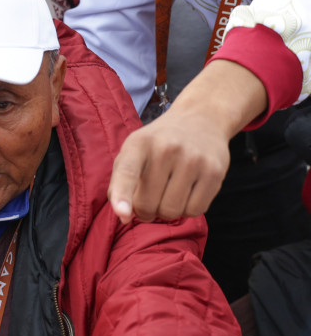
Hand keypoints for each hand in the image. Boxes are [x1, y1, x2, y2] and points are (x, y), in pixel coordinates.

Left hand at [107, 59, 266, 223]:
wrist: (201, 119)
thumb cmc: (159, 143)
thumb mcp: (133, 150)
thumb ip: (121, 181)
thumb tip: (124, 217)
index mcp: (139, 143)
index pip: (127, 172)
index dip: (122, 195)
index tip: (122, 214)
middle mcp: (166, 149)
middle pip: (149, 204)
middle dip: (145, 211)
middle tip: (148, 200)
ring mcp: (193, 160)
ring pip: (172, 212)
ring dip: (166, 212)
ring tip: (167, 194)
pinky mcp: (214, 172)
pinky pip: (196, 211)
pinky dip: (187, 210)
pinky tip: (186, 193)